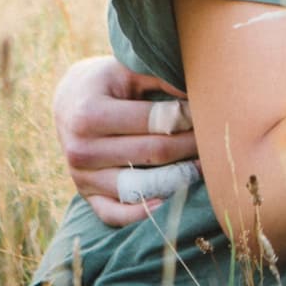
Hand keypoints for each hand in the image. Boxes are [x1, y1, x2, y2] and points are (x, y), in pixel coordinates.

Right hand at [53, 56, 199, 225]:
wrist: (70, 103)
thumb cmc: (108, 83)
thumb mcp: (128, 70)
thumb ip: (161, 78)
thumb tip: (200, 91)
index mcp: (89, 114)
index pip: (153, 122)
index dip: (188, 118)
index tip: (209, 112)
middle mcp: (81, 149)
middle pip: (153, 154)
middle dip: (191, 146)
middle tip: (215, 139)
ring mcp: (82, 177)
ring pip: (140, 186)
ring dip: (177, 178)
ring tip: (202, 166)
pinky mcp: (86, 196)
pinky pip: (115, 214)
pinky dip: (142, 213)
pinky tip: (168, 201)